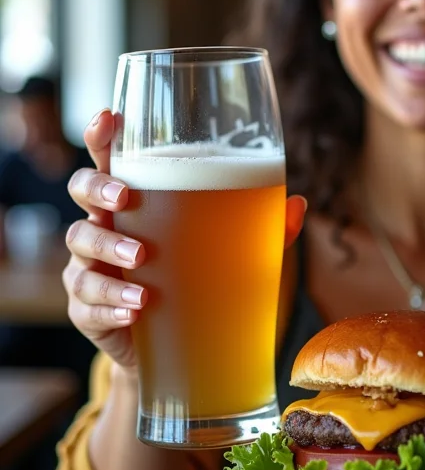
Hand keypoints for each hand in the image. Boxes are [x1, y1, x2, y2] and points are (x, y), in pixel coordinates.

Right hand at [62, 108, 306, 370]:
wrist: (186, 352)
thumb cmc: (205, 282)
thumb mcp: (238, 254)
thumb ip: (264, 228)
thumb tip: (298, 203)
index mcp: (141, 203)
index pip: (114, 161)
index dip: (104, 137)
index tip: (109, 118)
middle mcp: (109, 226)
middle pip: (82, 191)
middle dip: (98, 188)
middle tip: (125, 197)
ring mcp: (92, 267)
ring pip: (81, 244)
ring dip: (108, 248)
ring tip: (139, 259)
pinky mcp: (89, 310)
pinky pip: (86, 301)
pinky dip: (110, 302)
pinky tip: (136, 307)